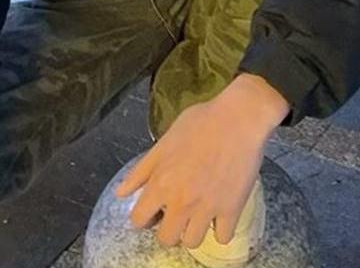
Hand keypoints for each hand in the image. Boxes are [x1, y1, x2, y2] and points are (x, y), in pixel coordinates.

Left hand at [113, 93, 270, 250]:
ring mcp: (207, 208)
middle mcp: (181, 201)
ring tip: (199, 213)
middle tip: (178, 212)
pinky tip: (220, 213)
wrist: (239, 118)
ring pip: (192, 242)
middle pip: (166, 239)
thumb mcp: (165, 142)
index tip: (155, 209)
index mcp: (161, 183)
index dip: (144, 216)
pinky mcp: (232, 210)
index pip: (138, 220)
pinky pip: (222, 238)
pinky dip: (220, 228)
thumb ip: (141, 170)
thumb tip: (120, 193)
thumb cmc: (200, 122)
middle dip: (169, 228)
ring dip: (193, 230)